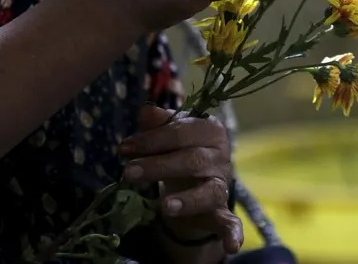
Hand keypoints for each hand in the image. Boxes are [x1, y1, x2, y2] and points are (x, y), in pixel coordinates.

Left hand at [119, 105, 242, 255]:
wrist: (196, 181)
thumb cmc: (180, 150)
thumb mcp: (170, 133)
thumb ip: (159, 122)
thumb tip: (146, 110)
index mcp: (210, 129)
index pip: (180, 130)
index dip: (151, 139)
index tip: (123, 148)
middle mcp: (221, 156)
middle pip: (192, 160)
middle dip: (157, 166)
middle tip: (128, 173)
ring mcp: (222, 185)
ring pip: (208, 191)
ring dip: (187, 199)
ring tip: (164, 205)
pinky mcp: (222, 211)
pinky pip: (231, 222)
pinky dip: (233, 233)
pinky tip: (231, 246)